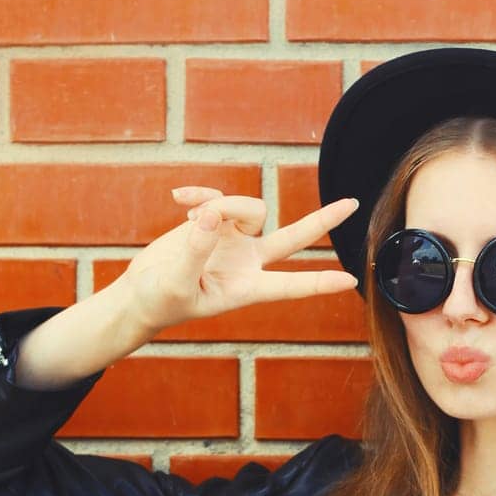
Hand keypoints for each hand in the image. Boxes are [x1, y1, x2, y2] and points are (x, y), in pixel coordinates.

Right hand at [116, 186, 361, 335]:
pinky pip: (218, 197)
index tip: (350, 281)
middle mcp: (247, 263)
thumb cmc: (160, 301)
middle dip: (321, 221)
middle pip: (293, 238)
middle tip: (353, 203)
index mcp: (246, 288)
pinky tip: (179, 200)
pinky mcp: (214, 224)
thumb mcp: (176, 282)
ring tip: (190, 215)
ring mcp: (233, 241)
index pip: (290, 286)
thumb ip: (195, 250)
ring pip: (248, 207)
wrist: (142, 294)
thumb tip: (212, 215)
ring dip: (223, 203)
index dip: (319, 283)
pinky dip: (200, 195)